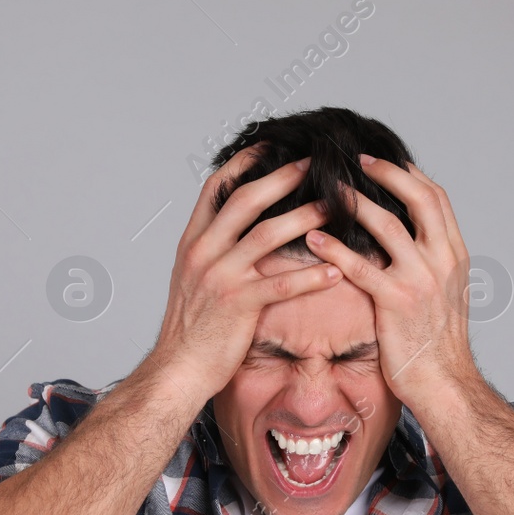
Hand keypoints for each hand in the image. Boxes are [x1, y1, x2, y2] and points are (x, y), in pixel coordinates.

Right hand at [150, 146, 342, 402]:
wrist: (177, 368)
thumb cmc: (190, 329)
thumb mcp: (192, 279)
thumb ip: (214, 251)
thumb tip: (239, 230)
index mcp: (193, 242)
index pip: (216, 189)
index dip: (243, 163)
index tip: (269, 146)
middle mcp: (204, 252)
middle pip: (245, 200)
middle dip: (281, 177)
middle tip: (313, 163)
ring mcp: (220, 277)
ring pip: (267, 234)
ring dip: (304, 218)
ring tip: (334, 209)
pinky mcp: (238, 305)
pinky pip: (282, 284)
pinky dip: (311, 276)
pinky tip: (336, 271)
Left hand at [302, 156, 478, 407]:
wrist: (445, 384)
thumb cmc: (438, 345)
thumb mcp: (446, 295)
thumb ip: (430, 264)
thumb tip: (409, 242)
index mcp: (455, 256)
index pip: (437, 200)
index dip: (410, 175)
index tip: (387, 159)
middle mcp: (443, 261)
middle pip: (419, 198)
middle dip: (387, 172)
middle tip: (358, 159)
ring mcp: (421, 280)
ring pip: (388, 225)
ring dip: (356, 203)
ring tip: (330, 189)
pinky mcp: (396, 302)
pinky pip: (360, 267)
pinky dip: (335, 248)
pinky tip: (313, 237)